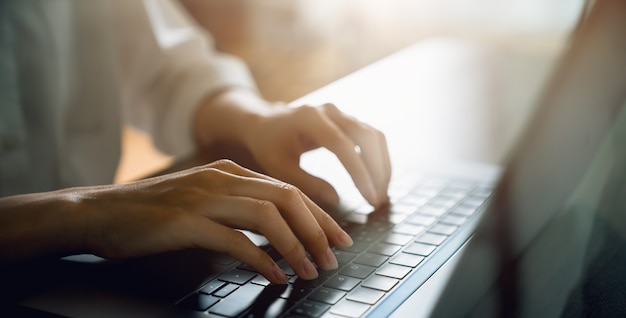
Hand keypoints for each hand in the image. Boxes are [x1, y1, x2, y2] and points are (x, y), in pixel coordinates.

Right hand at [0, 160, 352, 283]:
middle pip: (287, 198)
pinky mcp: (186, 221)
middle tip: (334, 257)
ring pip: (267, 216)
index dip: (319, 215)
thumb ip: (235, 209)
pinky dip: (261, 259)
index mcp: (230, 173)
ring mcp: (204, 197)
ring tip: (310, 270)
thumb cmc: (151, 213)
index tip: (338, 237)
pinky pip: (235, 239)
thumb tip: (274, 234)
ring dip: (296, 245)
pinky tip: (274, 276)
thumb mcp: (202, 200)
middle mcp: (222, 179)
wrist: (100, 212)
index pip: (288, 190)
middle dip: (317, 229)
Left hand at [245, 103, 390, 207]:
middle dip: (376, 170)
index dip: (358, 172)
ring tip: (380, 195)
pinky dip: (379, 160)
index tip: (369, 198)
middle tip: (378, 201)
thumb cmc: (268, 146)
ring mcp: (342, 115)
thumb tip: (336, 201)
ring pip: (374, 136)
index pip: (342, 144)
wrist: (265, 123)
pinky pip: (372, 138)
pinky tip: (378, 182)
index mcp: (310, 118)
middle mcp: (330, 112)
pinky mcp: (348, 122)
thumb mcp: (279, 167)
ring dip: (382, 166)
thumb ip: (306, 184)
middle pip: (365, 136)